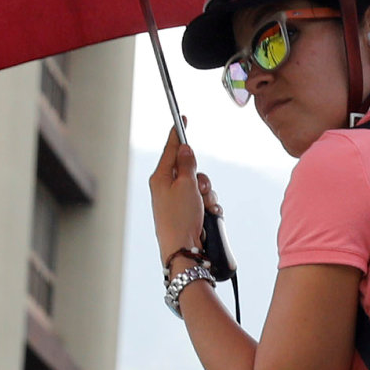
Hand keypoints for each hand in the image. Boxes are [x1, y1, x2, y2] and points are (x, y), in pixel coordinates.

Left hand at [149, 127, 218, 264]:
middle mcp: (167, 188)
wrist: (182, 251)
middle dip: (202, 179)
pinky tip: (207, 218)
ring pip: (200, 187)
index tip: (181, 118)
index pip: (170, 149)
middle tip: (200, 190)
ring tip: (203, 209)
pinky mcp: (187, 214)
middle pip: (191, 170)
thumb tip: (185, 148)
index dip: (178, 133)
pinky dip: (209, 207)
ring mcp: (177, 202)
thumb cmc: (179, 219)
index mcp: (161, 178)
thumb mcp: (186, 186)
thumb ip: (187, 165)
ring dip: (208, 196)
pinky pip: (203, 202)